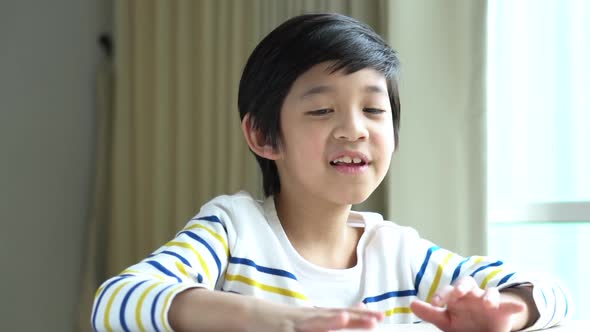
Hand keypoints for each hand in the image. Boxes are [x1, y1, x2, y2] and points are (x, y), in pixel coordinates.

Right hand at [250, 301, 384, 331]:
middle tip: (376, 319)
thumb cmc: (279, 319)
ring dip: (332, 321)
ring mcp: (294, 325)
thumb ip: (330, 316)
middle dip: (356, 319)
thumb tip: (358, 308)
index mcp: (314, 316)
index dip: (361, 316)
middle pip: (334, 317)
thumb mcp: (307, 316)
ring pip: (317, 324)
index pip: (341, 315)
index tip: (380, 316)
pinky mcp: (282, 331)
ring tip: (349, 317)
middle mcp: (307, 319)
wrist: (247, 314)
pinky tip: (320, 330)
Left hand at [410, 276, 526, 331]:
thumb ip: (430, 312)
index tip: (435, 303)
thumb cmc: (463, 323)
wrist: (485, 329)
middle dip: (462, 286)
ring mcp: (487, 301)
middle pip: (467, 282)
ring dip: (488, 296)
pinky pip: (508, 304)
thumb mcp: (445, 321)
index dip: (441, 295)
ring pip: (489, 291)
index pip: (447, 291)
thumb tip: (411, 303)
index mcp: (456, 297)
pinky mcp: (502, 310)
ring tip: (488, 304)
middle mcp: (471, 295)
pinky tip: (518, 307)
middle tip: (458, 293)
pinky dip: (513, 305)